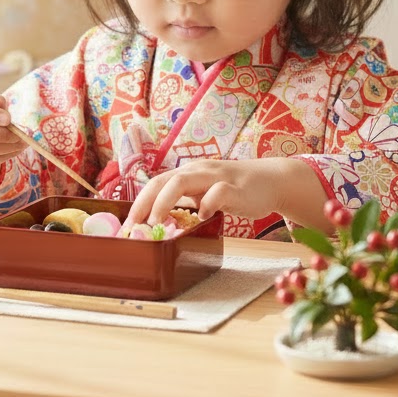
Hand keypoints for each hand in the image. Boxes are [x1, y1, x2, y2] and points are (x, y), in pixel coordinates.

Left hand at [125, 159, 287, 227]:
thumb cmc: (233, 190)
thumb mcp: (204, 193)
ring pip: (182, 181)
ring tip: (156, 222)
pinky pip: (217, 193)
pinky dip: (206, 204)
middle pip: (164, 180)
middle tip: (135, 224)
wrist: (269, 180)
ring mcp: (216, 178)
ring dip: (165, 201)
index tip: (127, 224)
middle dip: (145, 202)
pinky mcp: (235, 188)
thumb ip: (186, 202)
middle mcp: (198, 171)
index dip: (139, 202)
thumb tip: (160, 222)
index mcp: (188, 173)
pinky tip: (204, 216)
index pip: (156, 183)